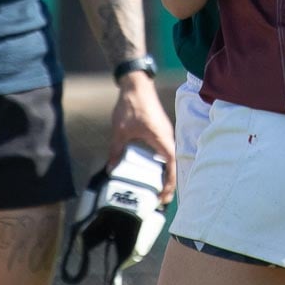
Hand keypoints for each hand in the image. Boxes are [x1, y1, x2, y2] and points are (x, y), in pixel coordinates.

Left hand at [111, 72, 176, 202]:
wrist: (136, 84)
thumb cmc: (131, 105)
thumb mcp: (120, 131)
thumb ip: (116, 151)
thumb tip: (111, 169)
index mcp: (162, 139)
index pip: (172, 166)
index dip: (169, 184)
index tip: (163, 197)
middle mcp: (167, 137)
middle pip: (173, 165)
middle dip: (168, 183)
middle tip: (160, 200)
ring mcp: (165, 133)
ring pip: (170, 158)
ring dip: (166, 174)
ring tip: (157, 188)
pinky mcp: (160, 130)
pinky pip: (165, 151)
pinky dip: (161, 163)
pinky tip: (151, 170)